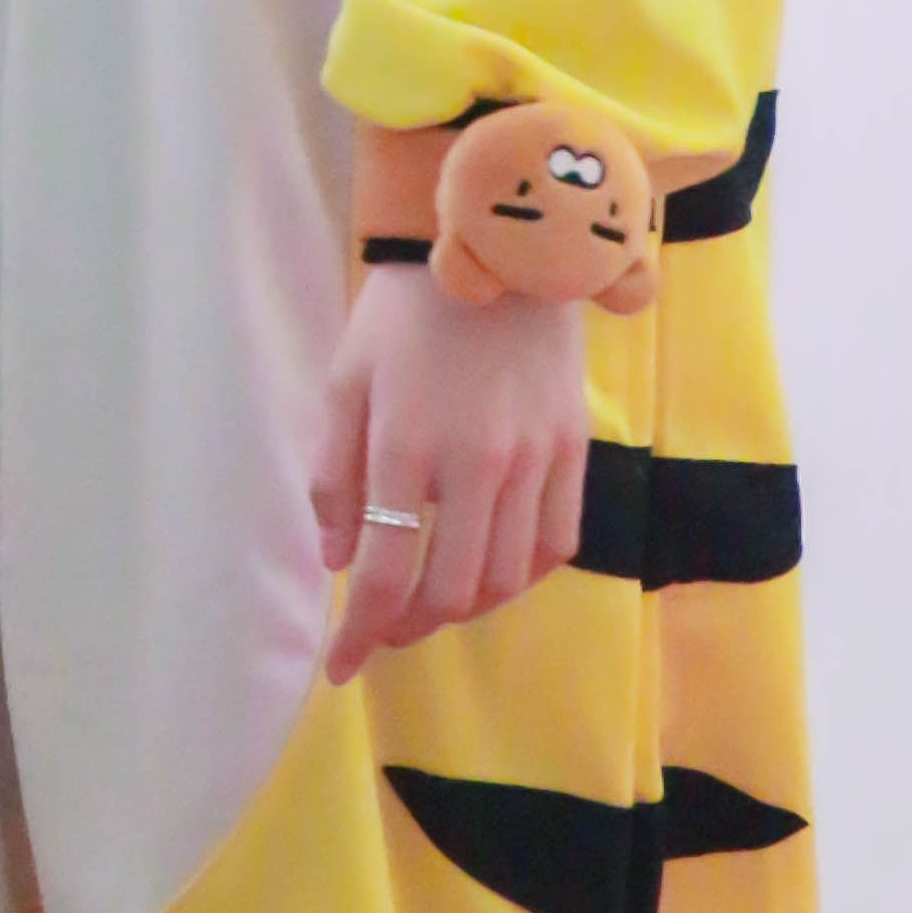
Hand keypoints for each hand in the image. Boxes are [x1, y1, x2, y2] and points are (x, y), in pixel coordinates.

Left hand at [310, 264, 589, 685]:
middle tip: (385, 629)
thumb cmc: (403, 315)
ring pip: (508, 578)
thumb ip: (335, 477)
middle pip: (452, 591)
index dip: (362, 635)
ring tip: (434, 599)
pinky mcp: (576, 446)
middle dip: (410, 628)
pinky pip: (557, 542)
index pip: (387, 574)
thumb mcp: (344, 383)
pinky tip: (493, 567)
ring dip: (466, 606)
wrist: (496, 244)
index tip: (342, 667)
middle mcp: (480, 461)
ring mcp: (537, 456)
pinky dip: (522, 574)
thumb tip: (340, 561)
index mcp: (409, 444)